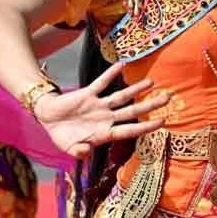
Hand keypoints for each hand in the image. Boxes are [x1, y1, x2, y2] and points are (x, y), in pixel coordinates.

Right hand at [31, 62, 169, 158]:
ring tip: (152, 81)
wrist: (48, 119)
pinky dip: (111, 74)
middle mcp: (106, 118)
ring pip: (121, 96)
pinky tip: (121, 65)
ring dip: (136, 89)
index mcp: (104, 133)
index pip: (130, 130)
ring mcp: (98, 105)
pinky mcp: (87, 94)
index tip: (162, 122)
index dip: (145, 127)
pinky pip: (102, 82)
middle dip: (150, 106)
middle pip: (132, 111)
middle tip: (168, 98)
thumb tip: (86, 152)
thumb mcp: (70, 148)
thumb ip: (79, 151)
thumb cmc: (62, 136)